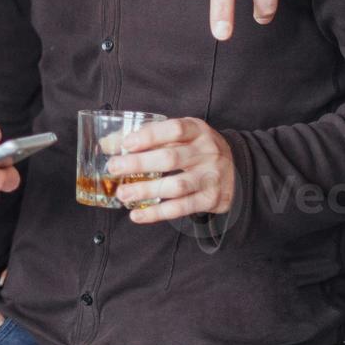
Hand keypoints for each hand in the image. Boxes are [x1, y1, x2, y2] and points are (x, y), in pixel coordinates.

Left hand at [109, 117, 235, 223]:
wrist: (237, 170)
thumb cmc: (196, 149)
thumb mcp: (180, 136)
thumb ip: (147, 137)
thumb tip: (107, 144)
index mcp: (198, 130)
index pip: (174, 129)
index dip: (149, 136)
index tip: (125, 144)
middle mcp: (207, 152)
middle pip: (170, 158)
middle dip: (138, 164)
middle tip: (113, 168)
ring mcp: (211, 177)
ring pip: (176, 186)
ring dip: (145, 191)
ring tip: (122, 194)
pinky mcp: (211, 199)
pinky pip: (182, 208)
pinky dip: (157, 213)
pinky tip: (137, 215)